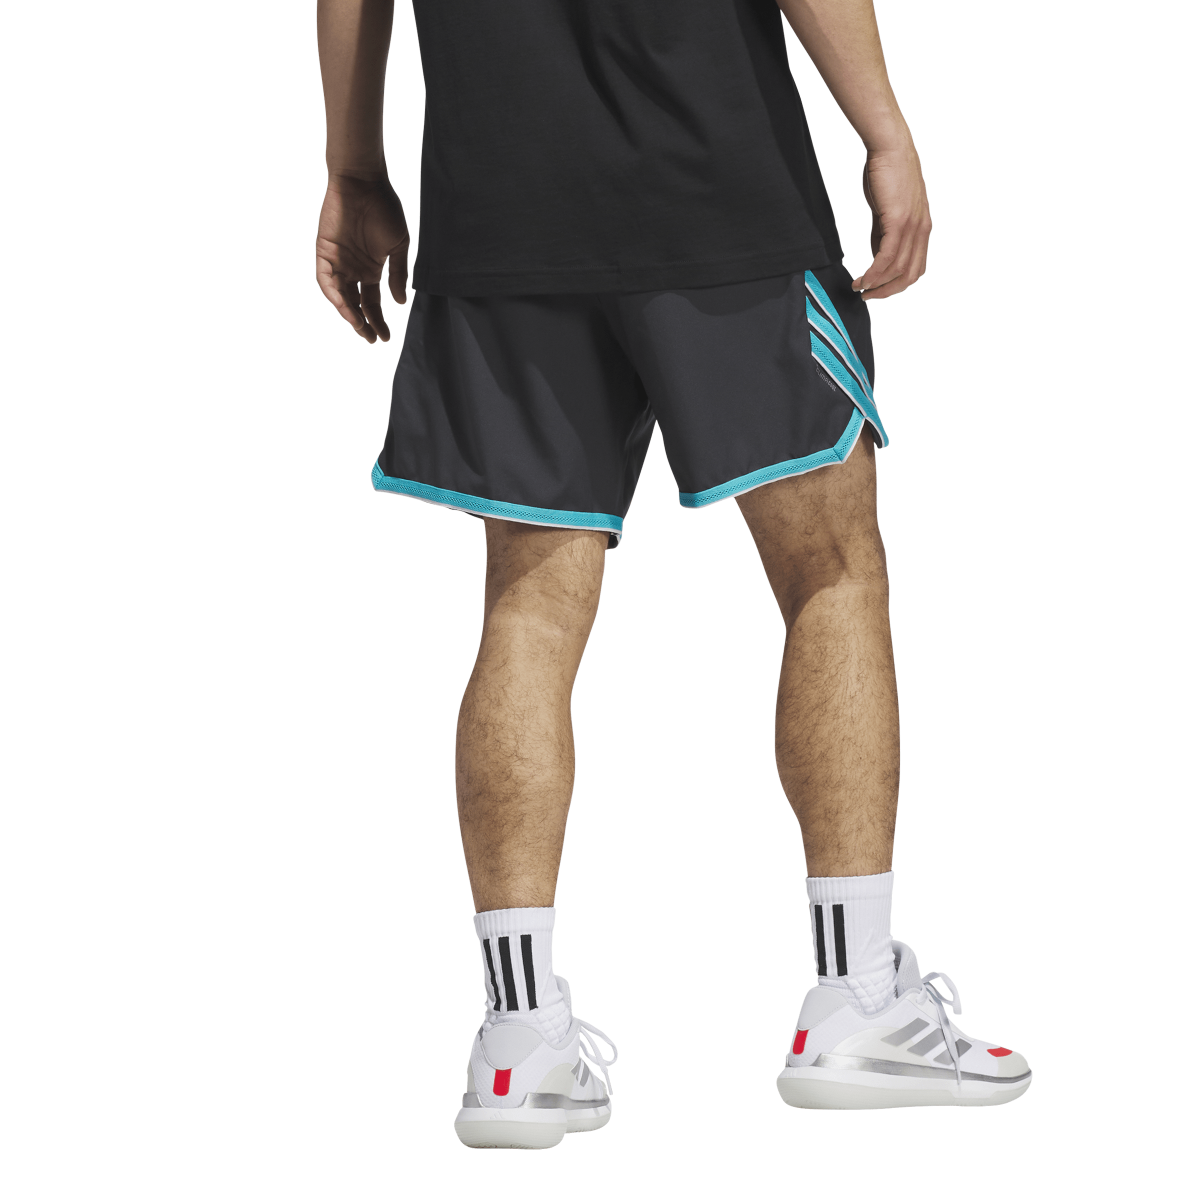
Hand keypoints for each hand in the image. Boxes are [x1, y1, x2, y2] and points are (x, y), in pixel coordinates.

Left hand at [316, 174, 409, 342]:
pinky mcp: (325, 252)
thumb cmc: (384, 207)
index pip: (372, 302)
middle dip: (363, 323)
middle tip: (371, 339)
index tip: (385, 337)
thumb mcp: (398, 245)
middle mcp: (353, 269)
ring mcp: (338, 262)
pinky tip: (346, 307)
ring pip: (340, 296)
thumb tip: (399, 302)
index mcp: (371, 269)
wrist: (363, 182)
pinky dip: (334, 295)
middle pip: (355, 304)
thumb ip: (397, 273)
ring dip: (348, 313)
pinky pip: (326, 280)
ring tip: (359, 327)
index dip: (378, 320)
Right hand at [852, 146, 931, 299]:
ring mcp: (912, 226)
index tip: (877, 289)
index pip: (915, 268)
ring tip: (859, 288)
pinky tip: (862, 279)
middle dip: (888, 291)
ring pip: (897, 269)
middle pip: (909, 275)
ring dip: (877, 284)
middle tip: (868, 296)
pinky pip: (886, 257)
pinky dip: (874, 273)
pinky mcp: (898, 221)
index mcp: (922, 227)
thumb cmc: (887, 173)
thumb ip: (884, 235)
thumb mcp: (888, 209)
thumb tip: (878, 257)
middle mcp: (922, 229)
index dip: (896, 284)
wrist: (890, 147)